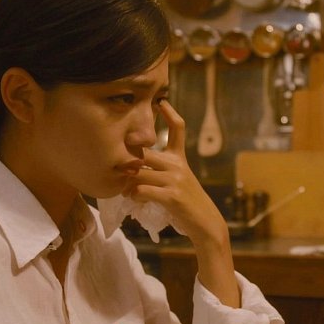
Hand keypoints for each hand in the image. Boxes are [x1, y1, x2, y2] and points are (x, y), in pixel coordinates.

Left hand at [123, 100, 226, 245]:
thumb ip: (159, 170)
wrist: (204, 222)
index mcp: (180, 158)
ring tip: (126, 191)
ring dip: (128, 184)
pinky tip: (135, 199)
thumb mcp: (178, 180)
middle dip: (127, 161)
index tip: (161, 101)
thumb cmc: (186, 202)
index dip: (170, 113)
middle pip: (144, 153)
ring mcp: (175, 180)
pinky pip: (142, 190)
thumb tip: (131, 169)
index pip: (178, 129)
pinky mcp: (171, 196)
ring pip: (139, 174)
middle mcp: (178, 165)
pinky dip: (134, 195)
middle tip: (118, 170)